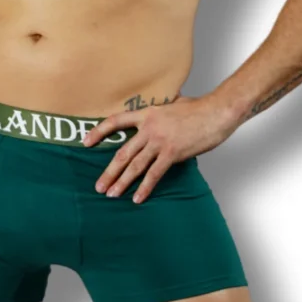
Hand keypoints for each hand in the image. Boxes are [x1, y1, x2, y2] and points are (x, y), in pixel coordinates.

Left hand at [82, 94, 236, 202]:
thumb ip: (162, 109)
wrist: (216, 112)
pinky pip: (154, 174)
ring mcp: (160, 141)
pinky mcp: (172, 153)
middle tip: (98, 186)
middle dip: (109, 172)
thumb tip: (162, 107)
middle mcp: (149, 128)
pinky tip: (137, 198)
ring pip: (135, 166)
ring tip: (111, 195)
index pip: (115, 121)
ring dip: (122, 182)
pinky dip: (145, 188)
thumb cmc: (199, 108)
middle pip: (122, 153)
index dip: (98, 132)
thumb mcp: (174, 103)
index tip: (85, 142)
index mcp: (147, 114)